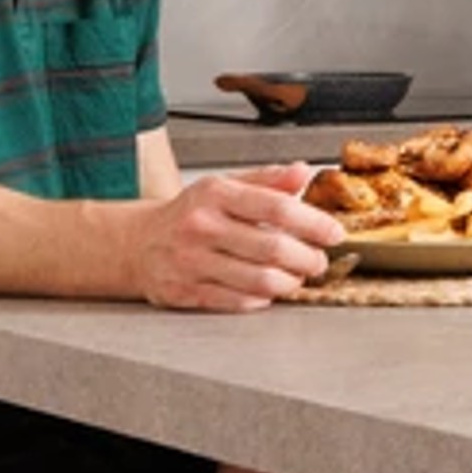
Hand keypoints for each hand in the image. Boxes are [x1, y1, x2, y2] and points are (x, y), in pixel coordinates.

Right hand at [136, 165, 343, 310]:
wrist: (136, 242)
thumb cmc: (190, 214)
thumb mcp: (224, 186)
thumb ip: (267, 180)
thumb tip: (304, 172)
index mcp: (216, 194)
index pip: (277, 207)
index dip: (313, 222)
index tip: (334, 233)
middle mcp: (201, 226)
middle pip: (272, 247)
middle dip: (307, 258)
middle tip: (318, 261)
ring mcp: (191, 261)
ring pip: (258, 279)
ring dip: (288, 282)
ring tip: (297, 277)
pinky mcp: (184, 290)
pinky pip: (235, 300)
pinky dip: (260, 298)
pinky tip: (268, 290)